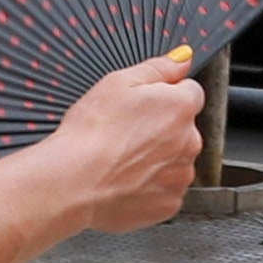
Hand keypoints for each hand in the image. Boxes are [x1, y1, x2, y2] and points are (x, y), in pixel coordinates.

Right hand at [52, 51, 205, 232]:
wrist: (74, 181)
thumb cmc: (91, 132)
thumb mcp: (119, 82)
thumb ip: (159, 67)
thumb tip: (183, 58)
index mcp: (180, 107)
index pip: (189, 92)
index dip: (163, 96)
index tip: (141, 106)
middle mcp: (189, 142)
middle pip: (181, 129)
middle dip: (160, 129)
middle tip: (125, 134)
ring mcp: (180, 176)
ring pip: (173, 160)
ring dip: (155, 159)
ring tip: (120, 159)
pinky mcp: (168, 204)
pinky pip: (164, 189)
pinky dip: (148, 186)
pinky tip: (124, 179)